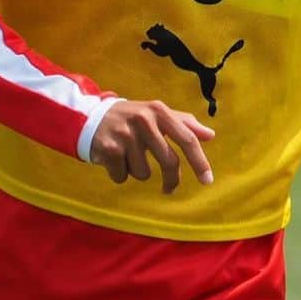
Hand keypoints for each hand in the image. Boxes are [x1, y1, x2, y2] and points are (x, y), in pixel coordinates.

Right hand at [90, 100, 214, 192]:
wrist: (89, 117)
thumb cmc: (131, 118)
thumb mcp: (156, 114)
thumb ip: (183, 122)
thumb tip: (210, 135)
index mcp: (159, 111)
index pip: (187, 138)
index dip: (199, 161)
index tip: (208, 180)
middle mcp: (144, 120)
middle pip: (169, 162)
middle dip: (171, 180)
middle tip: (169, 188)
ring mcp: (126, 134)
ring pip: (144, 173)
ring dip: (137, 170)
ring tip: (126, 155)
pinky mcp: (110, 148)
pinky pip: (123, 176)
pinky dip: (119, 173)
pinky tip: (113, 159)